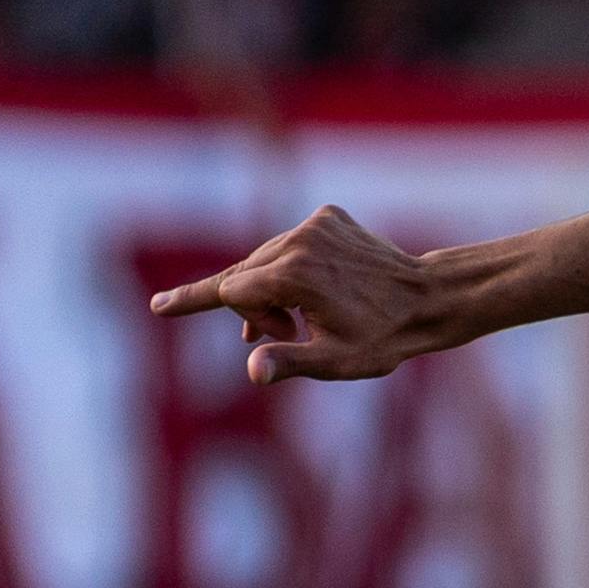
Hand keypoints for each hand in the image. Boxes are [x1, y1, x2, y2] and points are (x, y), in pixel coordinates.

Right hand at [149, 204, 457, 383]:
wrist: (429, 300)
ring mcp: (316, 224)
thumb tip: (253, 371)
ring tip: (301, 321)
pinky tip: (317, 290)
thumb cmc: (383, 340)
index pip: (228, 291)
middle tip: (288, 333)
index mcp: (296, 275)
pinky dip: (290, 267)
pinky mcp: (329, 216)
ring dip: (270, 290)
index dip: (213, 313)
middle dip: (253, 308)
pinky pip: (290, 243)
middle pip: (243, 275)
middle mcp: (300, 240)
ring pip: (264, 259)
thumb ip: (288, 362)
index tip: (159, 308)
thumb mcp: (335, 362)